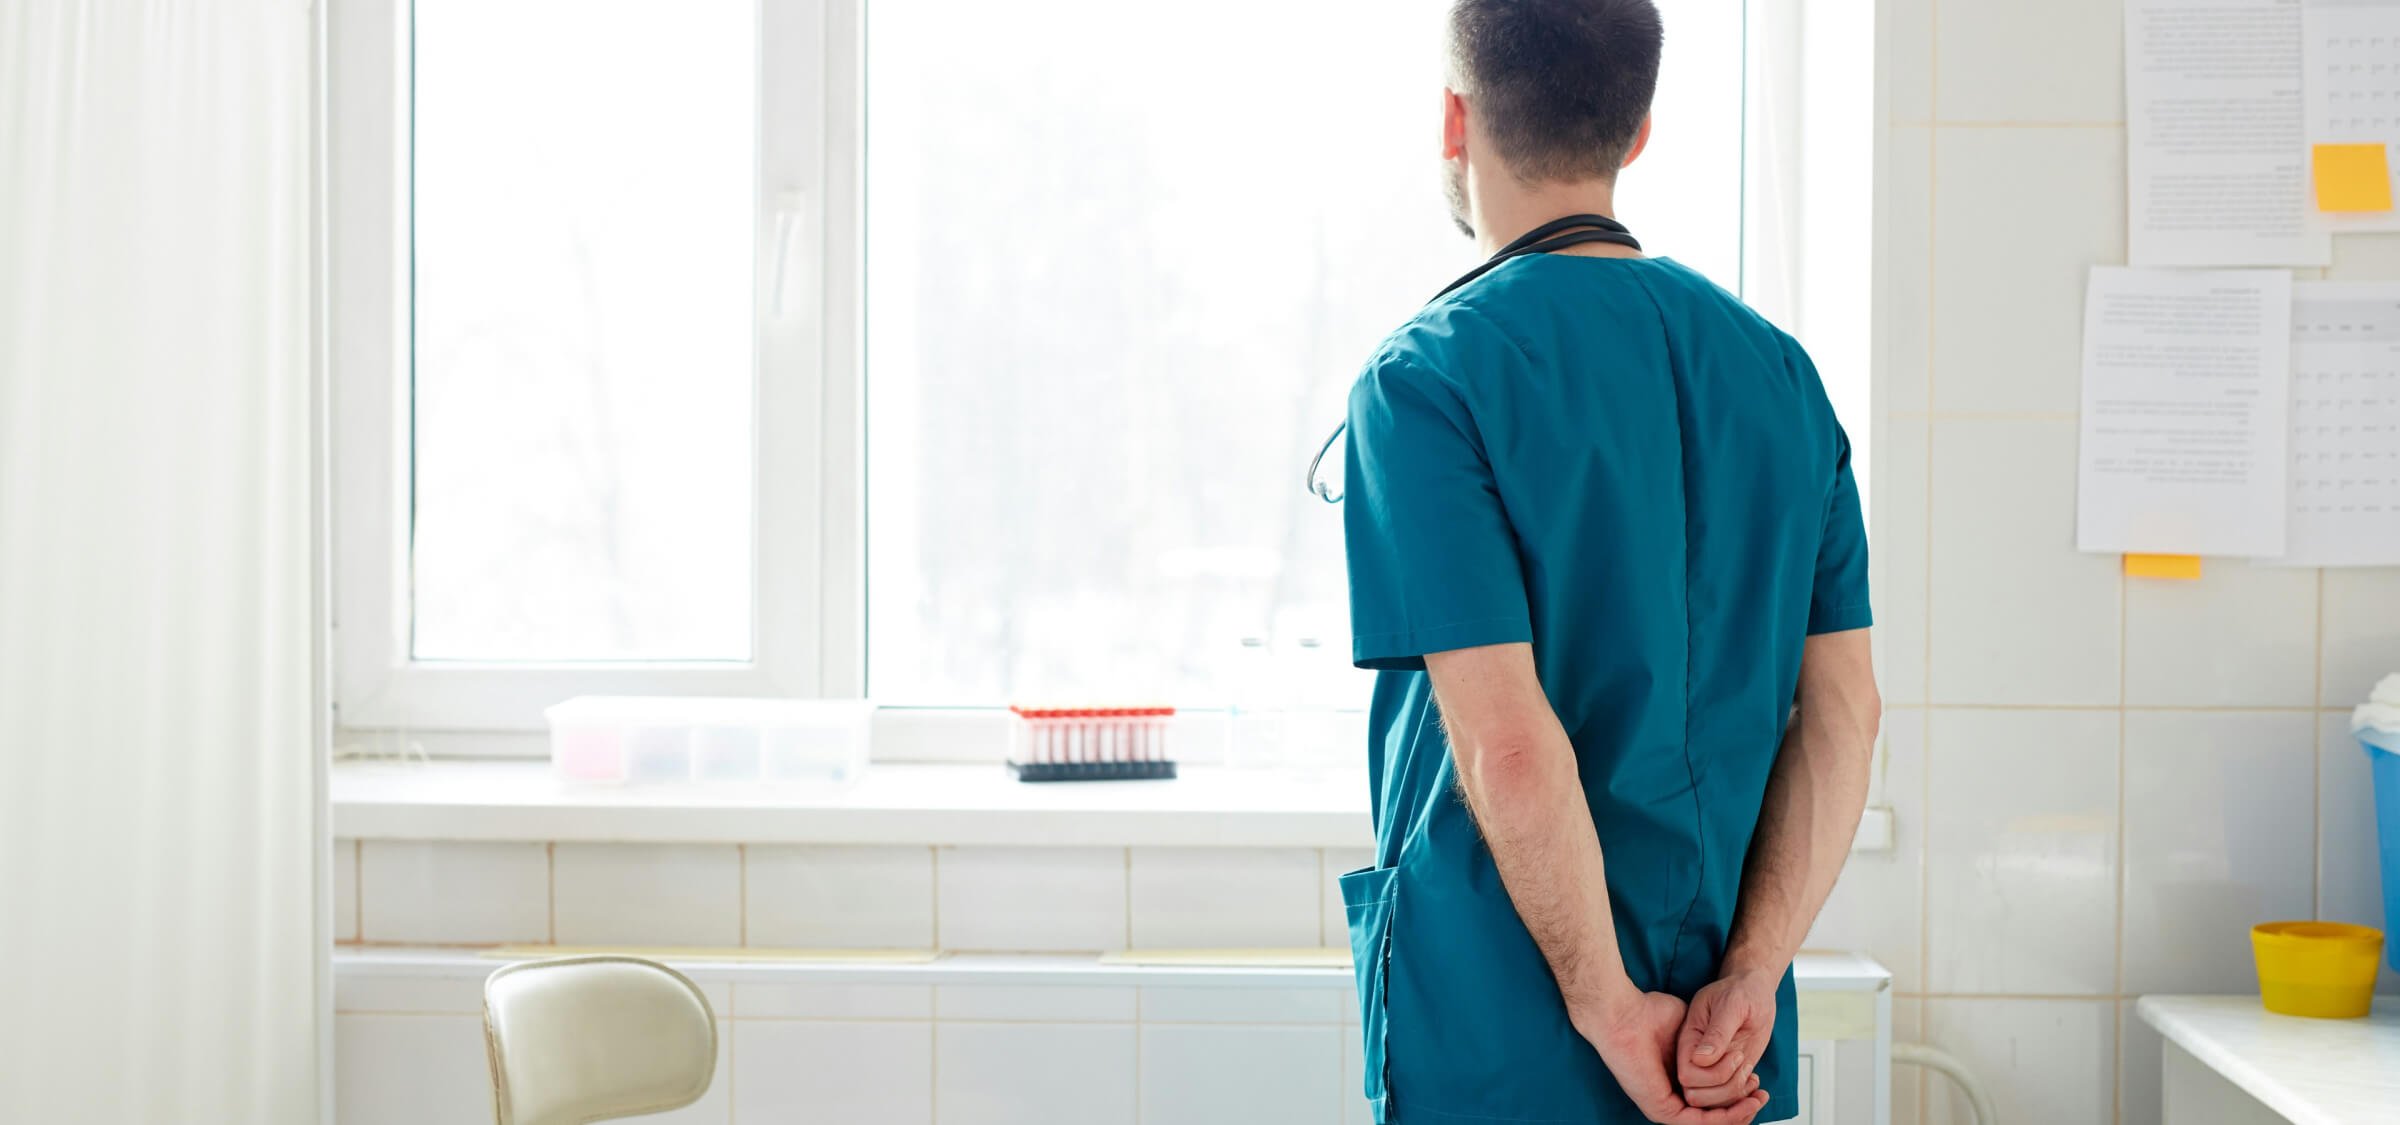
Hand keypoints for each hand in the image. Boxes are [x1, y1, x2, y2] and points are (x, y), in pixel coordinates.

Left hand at [1580, 989, 1769, 1124]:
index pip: (1710, 1098)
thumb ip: (1708, 1040)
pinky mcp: (1660, 1108)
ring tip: (1756, 1099)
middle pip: (1714, 1114)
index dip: (1736, 1094)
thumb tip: (1725, 1049)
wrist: (1622, 1012)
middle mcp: (1670, 1095)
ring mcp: (1664, 1105)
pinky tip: (1741, 1105)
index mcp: (1676, 1079)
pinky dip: (1723, 1117)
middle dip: (1743, 1106)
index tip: (1757, 1081)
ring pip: (1710, 1121)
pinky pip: (1698, 1122)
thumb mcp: (1691, 1027)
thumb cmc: (1649, 1012)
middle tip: (1761, 1093)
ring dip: (1737, 1113)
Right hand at [1677, 969, 1779, 1109]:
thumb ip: (1717, 1032)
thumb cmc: (1741, 991)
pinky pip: (1727, 1101)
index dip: (1712, 1075)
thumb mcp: (1732, 1005)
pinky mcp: (1727, 1074)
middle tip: (1745, 1065)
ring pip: (1711, 1103)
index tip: (1737, 1055)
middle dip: (1725, 1089)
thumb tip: (1701, 1058)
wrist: (1754, 992)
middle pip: (1695, 1095)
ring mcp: (1710, 1068)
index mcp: (1689, 1038)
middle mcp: (1696, 1057)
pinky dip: (1744, 1100)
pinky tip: (1756, 1083)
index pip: (1687, 1074)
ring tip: (1751, 1074)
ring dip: (1736, 1095)